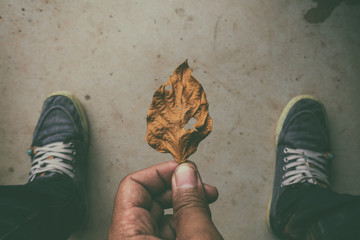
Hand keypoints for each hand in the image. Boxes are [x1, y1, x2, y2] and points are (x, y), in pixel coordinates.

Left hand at [107, 161, 222, 239]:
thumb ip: (190, 205)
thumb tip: (186, 173)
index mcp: (127, 237)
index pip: (132, 186)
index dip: (160, 172)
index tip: (185, 169)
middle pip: (147, 200)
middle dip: (178, 189)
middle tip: (203, 187)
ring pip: (160, 218)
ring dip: (185, 206)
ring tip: (207, 204)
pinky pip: (167, 234)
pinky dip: (185, 224)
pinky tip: (202, 223)